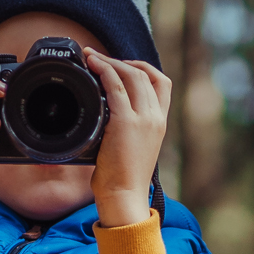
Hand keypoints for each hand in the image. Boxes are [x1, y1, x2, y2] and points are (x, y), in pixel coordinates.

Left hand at [85, 50, 170, 226]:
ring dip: (110, 61)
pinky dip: (103, 70)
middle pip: (144, 73)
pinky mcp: (126, 122)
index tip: (124, 65)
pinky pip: (116, 85)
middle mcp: (155, 117)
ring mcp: (143, 118)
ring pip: (131, 74)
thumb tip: (109, 119)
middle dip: (120, 60)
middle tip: (99, 57)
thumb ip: (129, 130)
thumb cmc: (124, 179)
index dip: (143, 68)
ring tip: (91, 56)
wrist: (125, 197)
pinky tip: (92, 64)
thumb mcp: (134, 149)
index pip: (161, 83)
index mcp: (160, 123)